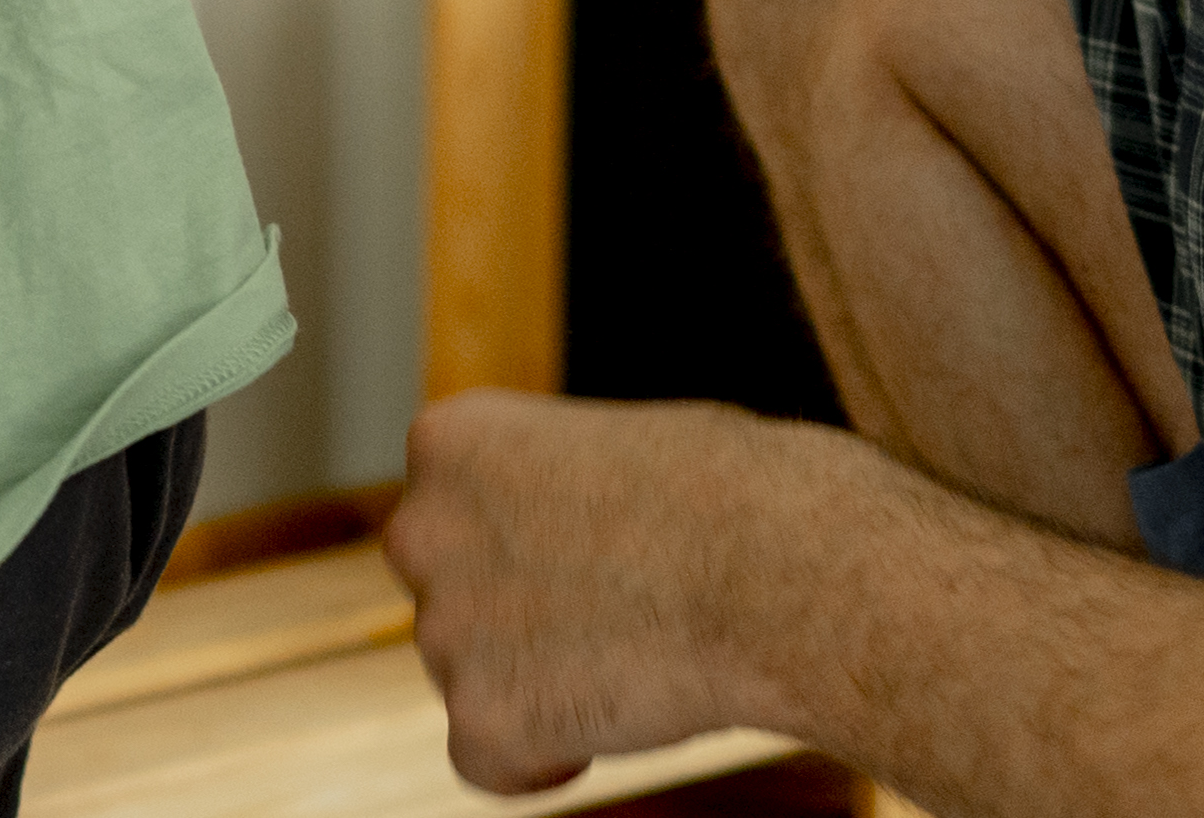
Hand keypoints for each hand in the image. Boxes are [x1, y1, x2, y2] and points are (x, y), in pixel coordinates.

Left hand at [384, 392, 787, 795]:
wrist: (779, 571)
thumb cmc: (731, 494)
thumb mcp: (616, 444)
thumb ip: (556, 488)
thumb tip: (560, 538)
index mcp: (450, 440)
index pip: (454, 505)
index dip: (524, 535)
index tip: (587, 545)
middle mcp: (424, 529)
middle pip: (451, 590)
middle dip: (510, 609)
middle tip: (604, 612)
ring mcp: (445, 630)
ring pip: (474, 675)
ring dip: (537, 678)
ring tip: (635, 653)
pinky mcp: (483, 721)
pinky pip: (489, 762)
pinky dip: (539, 760)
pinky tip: (606, 727)